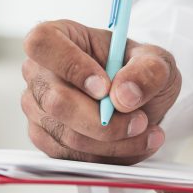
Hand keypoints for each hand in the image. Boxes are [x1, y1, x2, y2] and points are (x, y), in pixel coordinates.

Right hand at [21, 19, 181, 163]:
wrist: (135, 99)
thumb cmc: (136, 71)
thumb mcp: (156, 61)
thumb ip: (147, 71)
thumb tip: (124, 95)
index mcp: (57, 36)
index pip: (42, 44)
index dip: (71, 66)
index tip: (105, 88)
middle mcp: (38, 72)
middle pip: (55, 101)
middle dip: (103, 121)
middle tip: (140, 121)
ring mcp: (37, 107)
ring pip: (67, 135)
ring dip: (112, 142)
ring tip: (147, 133)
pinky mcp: (45, 137)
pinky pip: (71, 156)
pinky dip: (106, 156)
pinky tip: (131, 145)